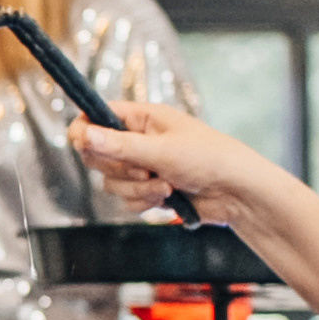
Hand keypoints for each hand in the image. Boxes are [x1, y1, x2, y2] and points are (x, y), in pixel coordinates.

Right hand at [71, 101, 266, 231]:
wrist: (236, 193)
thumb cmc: (208, 158)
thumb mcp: (161, 151)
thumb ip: (119, 146)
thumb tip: (82, 134)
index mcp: (143, 118)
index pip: (97, 117)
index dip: (85, 131)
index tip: (82, 144)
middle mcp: (139, 140)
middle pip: (98, 154)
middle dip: (118, 169)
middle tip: (144, 170)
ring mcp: (143, 167)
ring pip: (112, 182)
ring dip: (136, 190)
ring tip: (165, 186)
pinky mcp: (148, 191)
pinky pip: (126, 200)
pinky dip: (144, 202)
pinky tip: (168, 198)